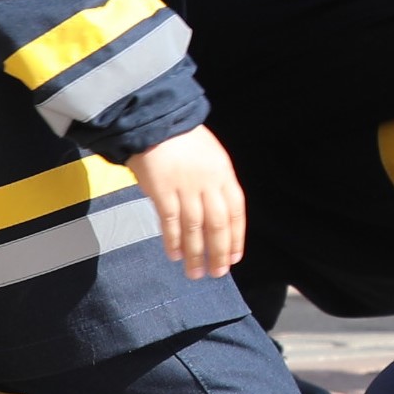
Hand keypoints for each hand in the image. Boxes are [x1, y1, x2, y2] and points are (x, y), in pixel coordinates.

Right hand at [127, 126, 245, 279]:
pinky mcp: (162, 190)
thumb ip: (215, 184)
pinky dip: (174, 241)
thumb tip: (216, 216)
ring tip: (195, 273)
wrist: (157, 120)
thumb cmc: (183, 140)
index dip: (236, 237)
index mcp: (224, 173)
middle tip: (217, 273)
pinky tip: (175, 255)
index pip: (235, 211)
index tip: (234, 257)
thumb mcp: (211, 156)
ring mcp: (185, 186)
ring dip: (196, 254)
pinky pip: (171, 221)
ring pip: (195, 228)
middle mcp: (208, 182)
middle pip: (218, 224)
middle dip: (219, 252)